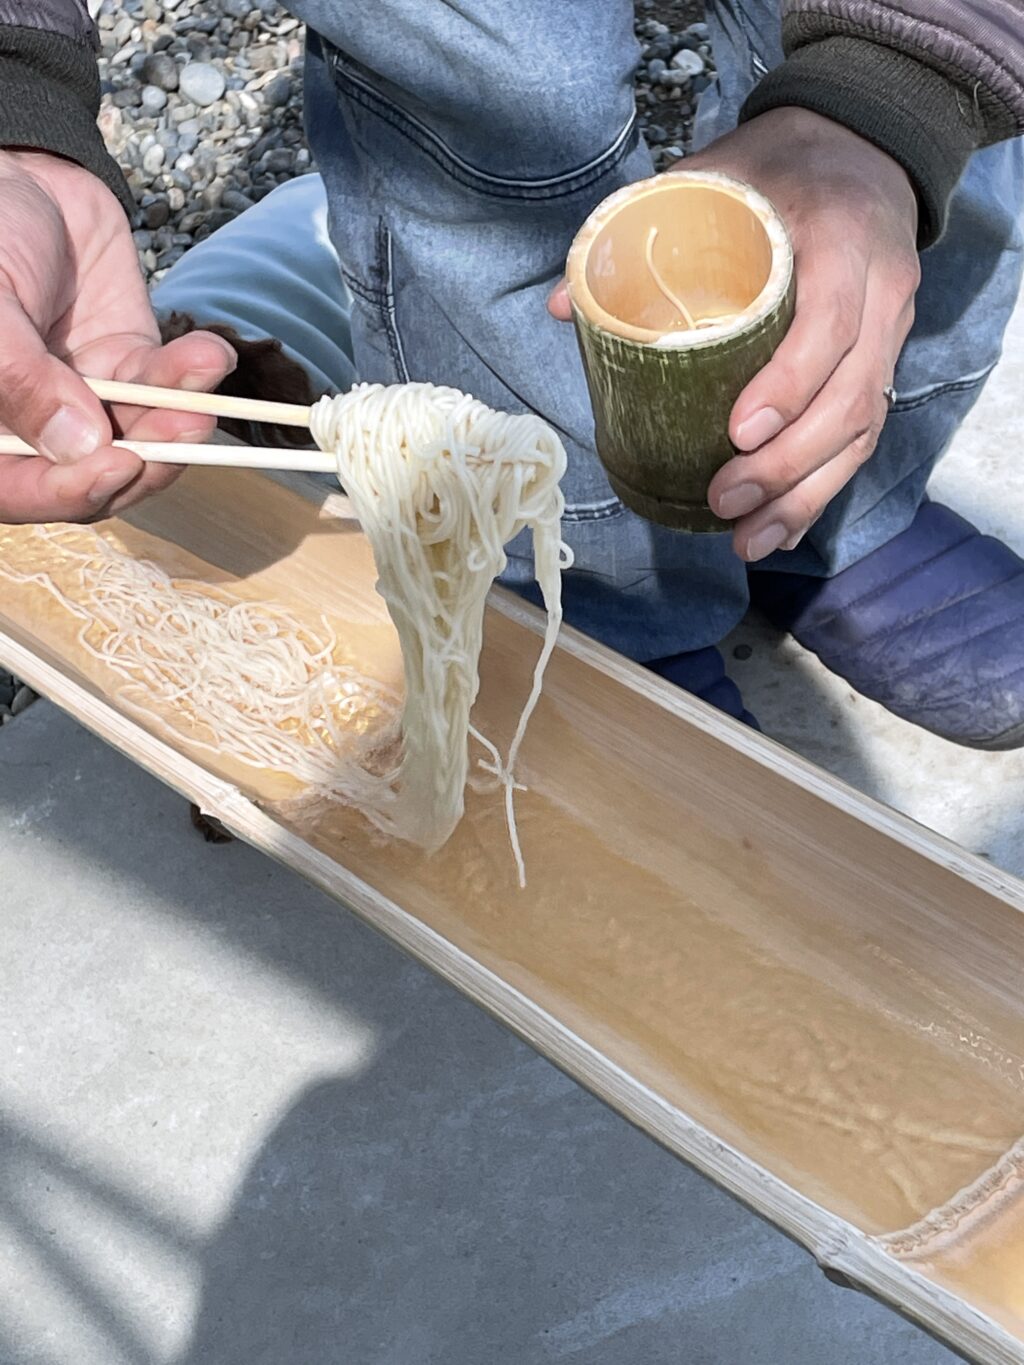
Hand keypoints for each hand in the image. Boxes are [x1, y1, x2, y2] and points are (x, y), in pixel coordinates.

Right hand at [0, 150, 235, 524]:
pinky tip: (208, 354)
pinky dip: (189, 378)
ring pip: (136, 443)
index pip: (18, 490)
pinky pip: (162, 389)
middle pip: (89, 479)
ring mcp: (83, 401)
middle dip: (143, 461)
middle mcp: (30, 426)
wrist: (26, 175)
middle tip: (183, 429)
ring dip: (175, 426)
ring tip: (202, 399)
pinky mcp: (127, 368)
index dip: (67, 493)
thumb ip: (20, 378)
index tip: (117, 466)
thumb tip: (79, 446)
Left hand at [549, 108, 920, 560]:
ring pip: (862, 428)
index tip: (739, 432)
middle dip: (788, 462)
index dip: (791, 383)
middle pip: (851, 395)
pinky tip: (781, 530)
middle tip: (724, 498)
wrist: (860, 146)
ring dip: (805, 494)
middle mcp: (881, 291)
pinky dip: (821, 489)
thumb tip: (561, 305)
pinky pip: (862, 435)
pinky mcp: (881, 362)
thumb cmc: (776, 167)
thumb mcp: (712, 175)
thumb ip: (640, 227)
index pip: (832, 323)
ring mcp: (890, 331)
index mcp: (842, 237)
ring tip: (747, 538)